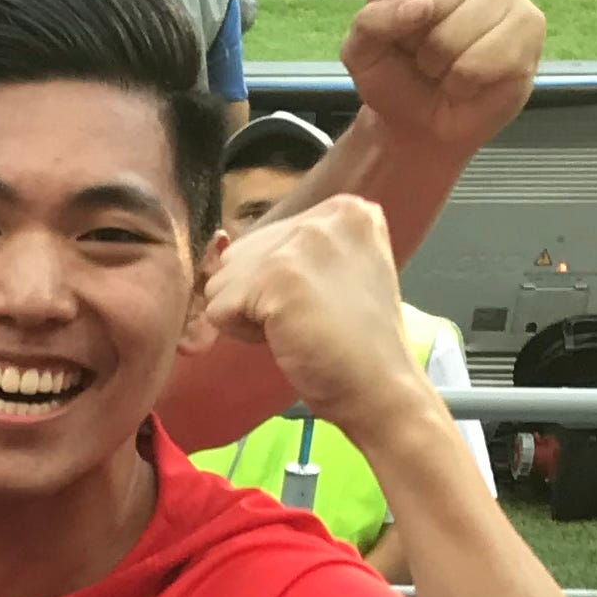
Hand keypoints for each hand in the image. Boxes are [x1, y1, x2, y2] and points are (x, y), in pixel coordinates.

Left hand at [193, 194, 431, 439]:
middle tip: (307, 319)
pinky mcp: (276, 275)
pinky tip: (286, 338)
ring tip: (298, 327)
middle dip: (257, 296)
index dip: (277, 283)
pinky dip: (242, 334)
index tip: (320, 303)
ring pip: (222, 281)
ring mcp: (302, 241)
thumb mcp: (334, 272)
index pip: (264, 240)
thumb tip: (220, 247)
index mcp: (346, 209)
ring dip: (248, 315)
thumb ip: (291, 249)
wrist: (378, 386)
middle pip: (238, 257)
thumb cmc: (351, 341)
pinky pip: (218, 308)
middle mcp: (326, 215)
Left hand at [341, 0, 543, 156]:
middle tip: (424, 55)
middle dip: (419, 43)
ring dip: (443, 63)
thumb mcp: (361, 51)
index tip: (395, 34)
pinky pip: (488, 55)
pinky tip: (469, 80)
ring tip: (446, 67)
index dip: (387, 14)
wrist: (426, 121)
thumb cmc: (395, 76)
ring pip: (461, 27)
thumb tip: (421, 6)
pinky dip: (467, 80)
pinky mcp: (531, 22)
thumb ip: (372, 21)